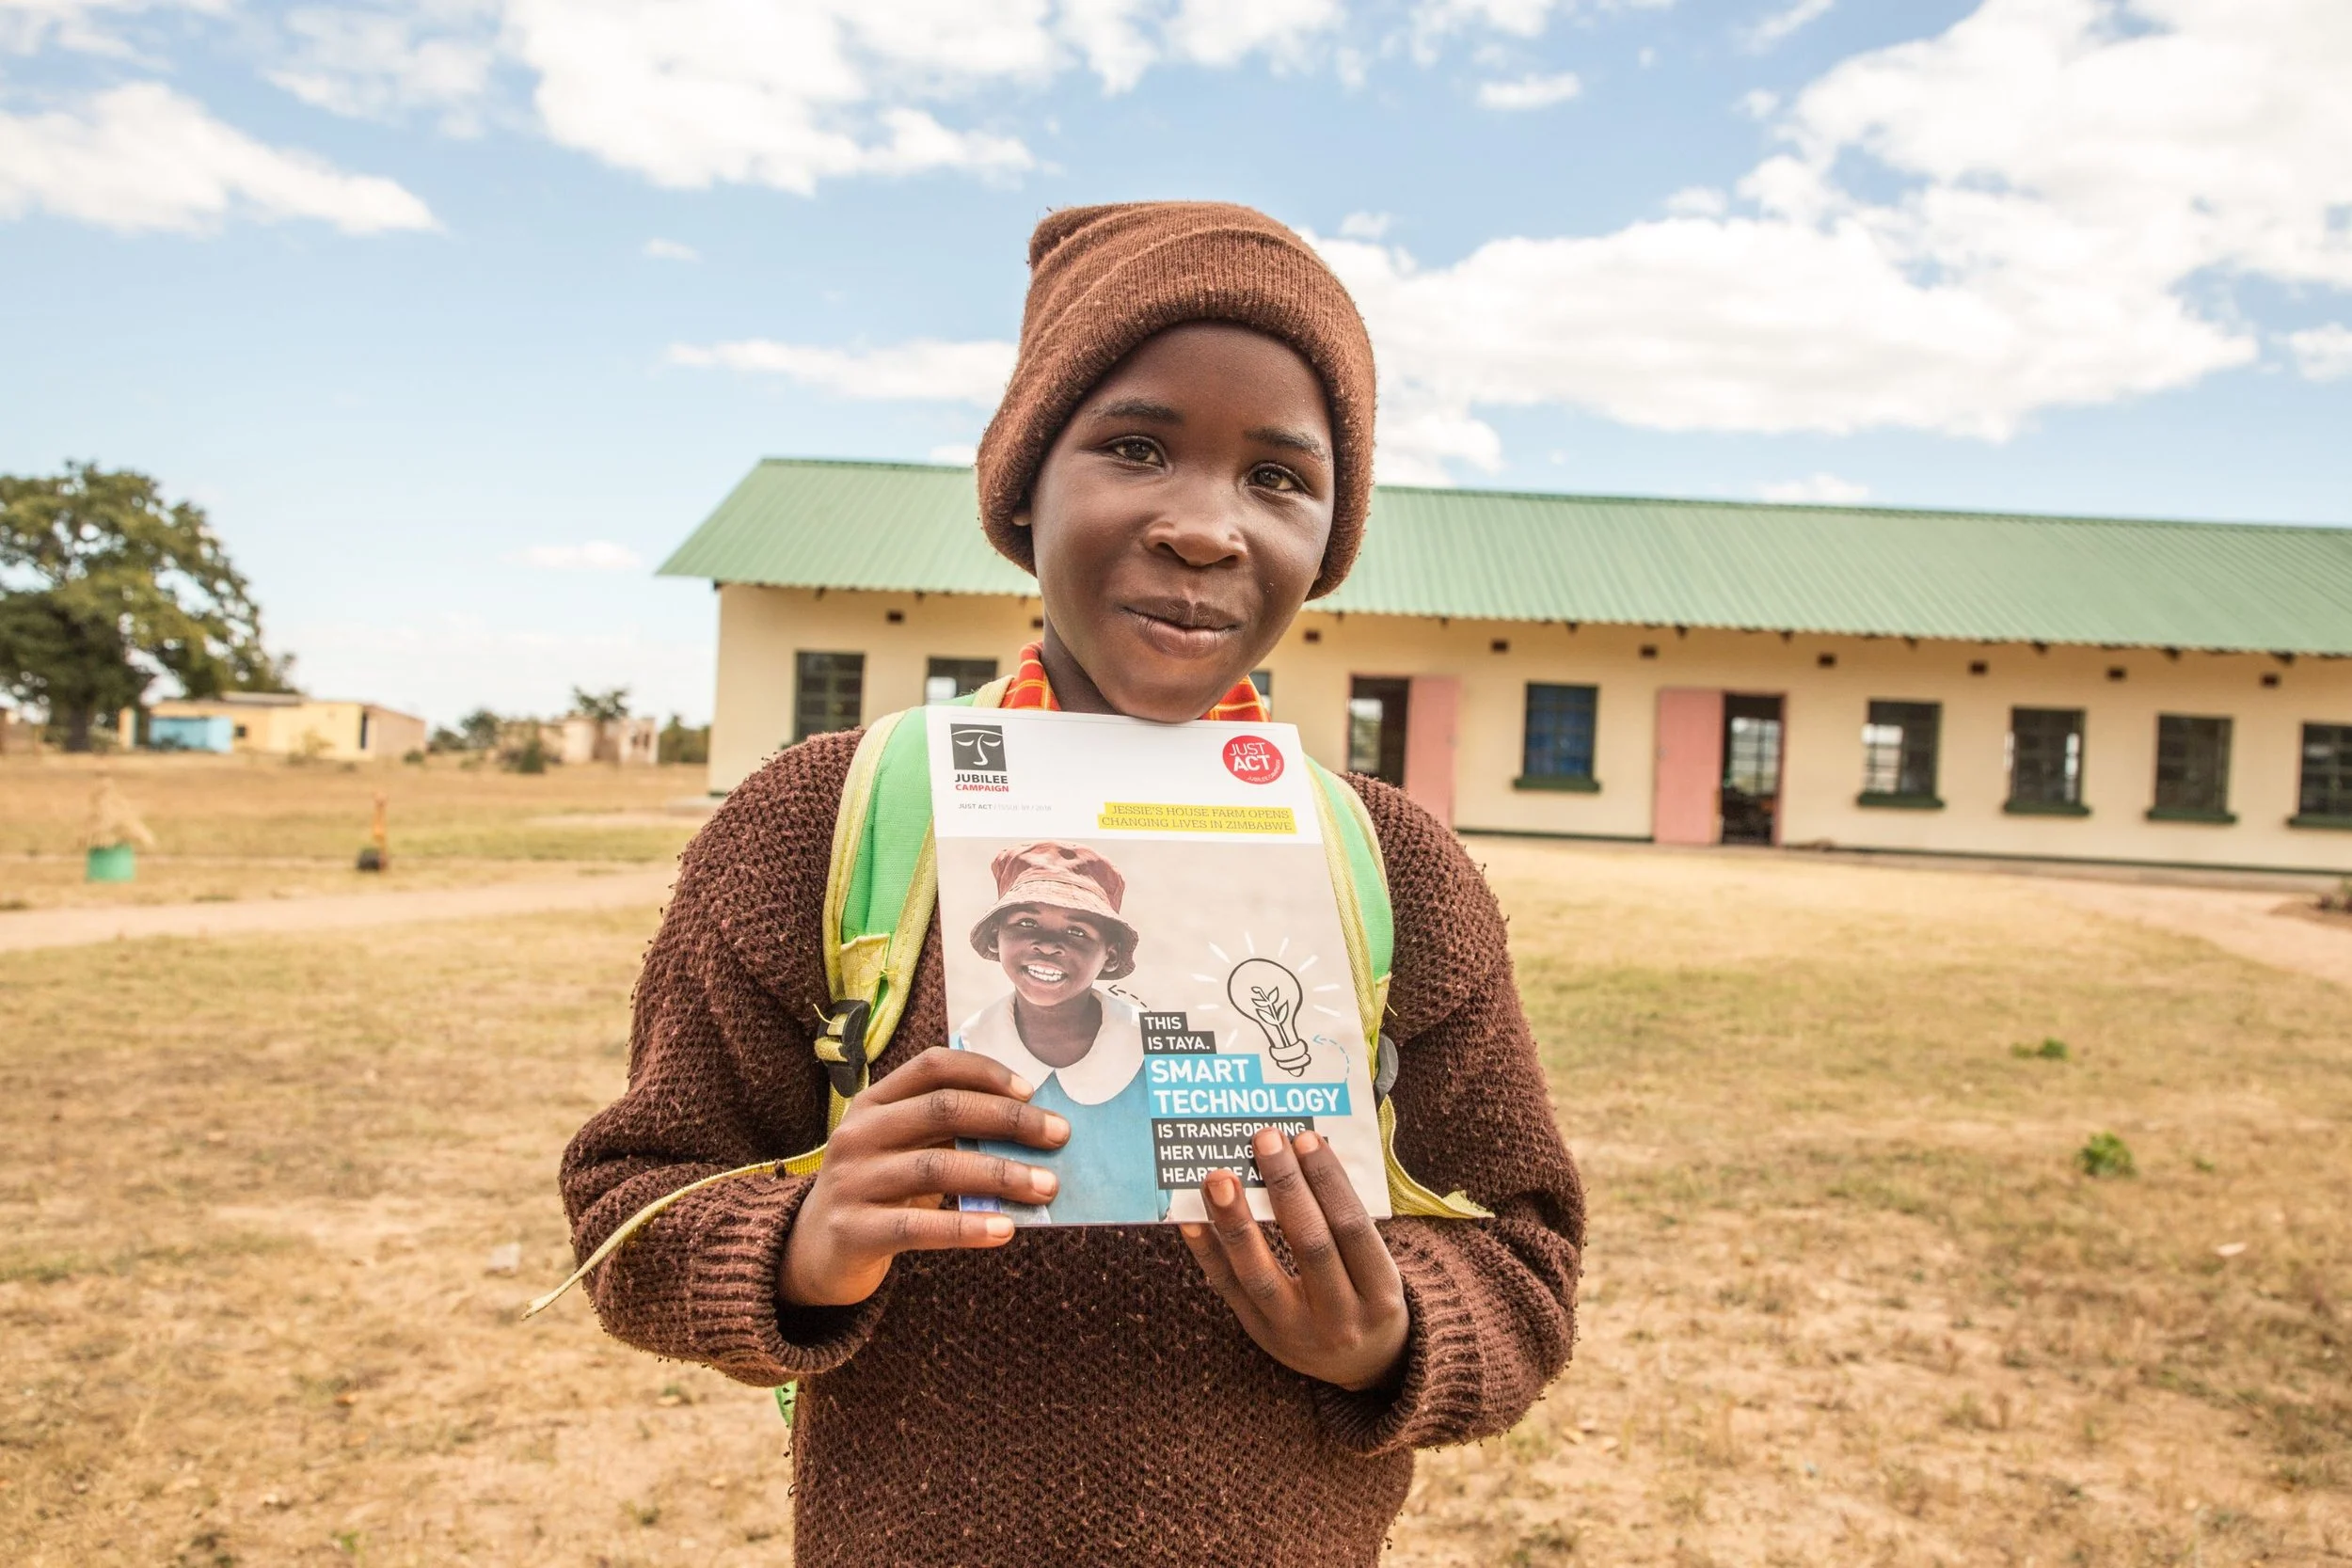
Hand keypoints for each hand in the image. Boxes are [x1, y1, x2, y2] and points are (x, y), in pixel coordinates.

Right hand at [778, 1047, 1069, 1307]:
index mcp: (874, 1103)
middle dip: (1009, 1121)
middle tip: (1059, 1136)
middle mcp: (858, 1133)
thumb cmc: (880, 1192)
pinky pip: (917, 1227)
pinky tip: (1005, 1230)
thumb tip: (1035, 1131)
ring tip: (1046, 1186)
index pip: (932, 1066)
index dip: (984, 1071)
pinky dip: (966, 1228)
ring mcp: (851, 1181)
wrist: (814, 1253)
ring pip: (936, 1167)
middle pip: (943, 1110)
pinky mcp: (852, 1230)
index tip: (1031, 1090)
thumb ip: (950, 1134)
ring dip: (1000, 1175)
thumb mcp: (904, 1151)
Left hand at [1179, 1128, 1409, 1391]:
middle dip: (1285, 1188)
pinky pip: (1229, 1290)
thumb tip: (1301, 1152)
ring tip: (1218, 1178)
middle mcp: (1341, 1318)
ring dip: (1236, 1222)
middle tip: (1264, 1138)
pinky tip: (1190, 1218)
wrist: (1363, 1365)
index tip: (1306, 1137)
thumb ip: (1345, 1219)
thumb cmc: (1367, 1292)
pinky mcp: (1260, 1334)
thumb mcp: (1377, 1265)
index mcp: (1381, 1293)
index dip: (1329, 1182)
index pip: (1353, 1229)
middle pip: (1310, 1246)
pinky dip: (1207, 1251)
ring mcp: (1297, 1332)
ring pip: (1261, 1275)